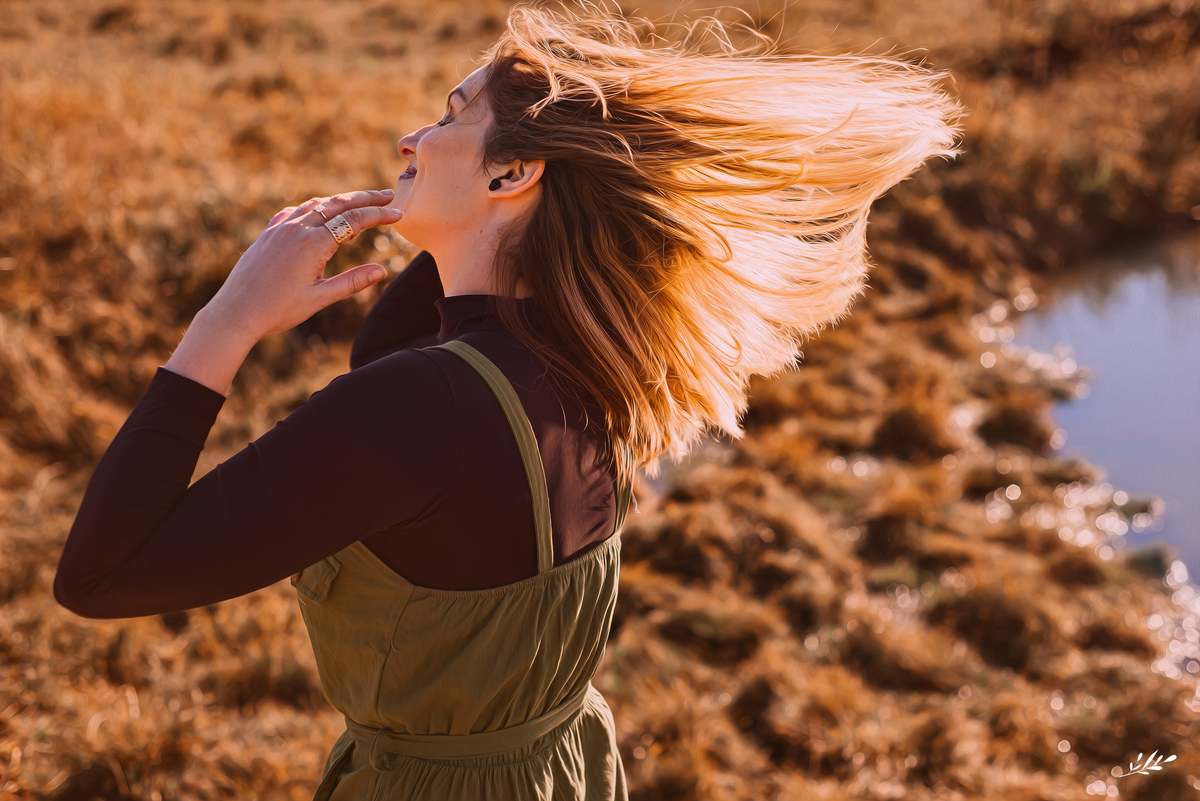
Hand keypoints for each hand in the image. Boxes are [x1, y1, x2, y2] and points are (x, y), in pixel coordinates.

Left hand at [202, 189, 402, 341]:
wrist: (236, 311)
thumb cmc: (278, 310)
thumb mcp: (320, 298)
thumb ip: (352, 282)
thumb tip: (382, 271)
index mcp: (313, 244)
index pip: (355, 220)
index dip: (379, 215)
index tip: (399, 214)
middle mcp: (297, 228)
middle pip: (339, 203)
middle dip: (366, 198)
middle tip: (388, 196)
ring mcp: (281, 227)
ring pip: (318, 203)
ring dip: (342, 200)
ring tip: (361, 202)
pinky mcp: (269, 232)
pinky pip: (297, 210)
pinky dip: (317, 206)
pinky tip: (322, 211)